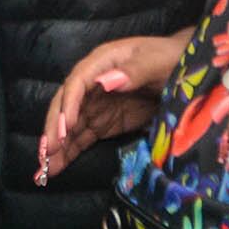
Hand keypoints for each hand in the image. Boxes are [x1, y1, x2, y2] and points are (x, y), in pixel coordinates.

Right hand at [39, 35, 181, 182]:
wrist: (185, 70)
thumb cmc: (171, 59)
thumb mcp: (157, 61)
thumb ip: (134, 70)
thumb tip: (105, 81)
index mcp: (102, 62)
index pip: (77, 83)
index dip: (68, 106)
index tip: (64, 130)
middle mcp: (93, 83)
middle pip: (66, 105)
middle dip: (55, 130)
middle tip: (46, 153)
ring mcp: (97, 104)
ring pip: (70, 126)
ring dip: (57, 147)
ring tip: (43, 169)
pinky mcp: (104, 122)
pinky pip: (82, 138)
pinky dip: (69, 152)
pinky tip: (55, 167)